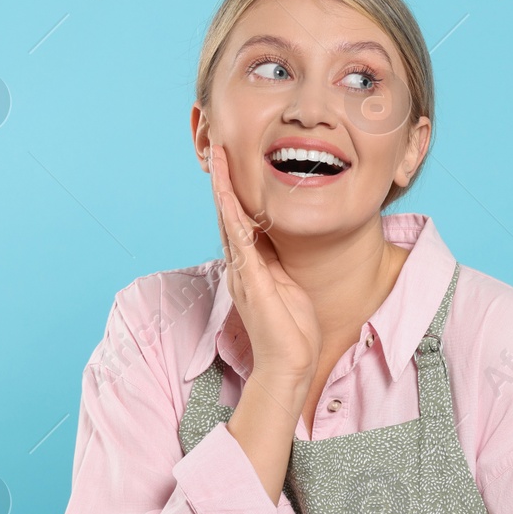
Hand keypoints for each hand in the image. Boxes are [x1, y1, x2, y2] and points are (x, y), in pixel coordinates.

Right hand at [210, 145, 321, 382]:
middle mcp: (241, 266)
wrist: (290, 366)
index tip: (233, 163)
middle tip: (218, 147)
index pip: (239, 221)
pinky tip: (228, 195)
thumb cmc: (293, 332)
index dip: (234, 191)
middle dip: (223, 181)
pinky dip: (232, 216)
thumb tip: (276, 240)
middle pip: (228, 215)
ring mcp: (243, 273)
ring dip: (223, 189)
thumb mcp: (288, 287)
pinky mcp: (252, 282)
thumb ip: (277, 264)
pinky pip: (240, 242)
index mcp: (251, 267)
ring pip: (229, 221)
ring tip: (219, 158)